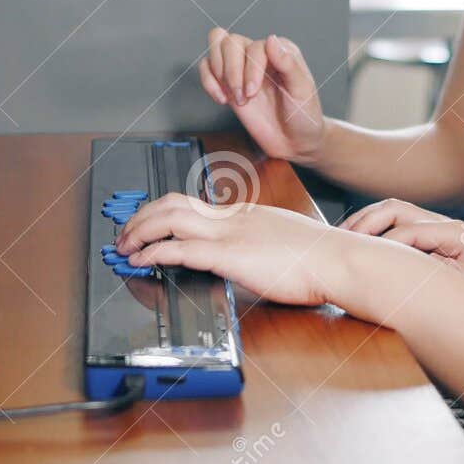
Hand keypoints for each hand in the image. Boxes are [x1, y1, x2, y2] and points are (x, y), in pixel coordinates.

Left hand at [117, 194, 347, 307]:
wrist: (339, 259)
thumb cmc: (322, 257)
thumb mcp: (285, 241)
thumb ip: (262, 244)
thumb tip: (251, 257)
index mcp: (246, 215)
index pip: (193, 204)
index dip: (162, 211)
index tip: (148, 224)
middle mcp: (233, 218)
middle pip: (173, 203)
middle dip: (141, 216)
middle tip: (125, 234)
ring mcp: (231, 234)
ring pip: (169, 218)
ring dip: (139, 230)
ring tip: (123, 245)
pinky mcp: (230, 256)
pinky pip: (181, 248)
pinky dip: (153, 252)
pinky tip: (141, 260)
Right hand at [200, 29, 325, 163]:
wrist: (294, 141)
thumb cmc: (304, 116)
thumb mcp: (302, 91)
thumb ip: (288, 64)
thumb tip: (271, 39)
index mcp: (281, 51)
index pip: (255, 46)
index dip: (250, 68)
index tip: (253, 91)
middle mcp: (260, 54)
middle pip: (230, 42)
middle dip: (232, 72)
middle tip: (243, 97)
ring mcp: (242, 67)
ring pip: (216, 47)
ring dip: (219, 74)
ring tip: (235, 98)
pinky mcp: (229, 82)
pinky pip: (206, 67)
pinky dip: (208, 82)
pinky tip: (222, 98)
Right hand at [340, 198, 463, 297]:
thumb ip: (445, 280)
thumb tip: (409, 275)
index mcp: (455, 233)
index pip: (409, 230)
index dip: (384, 245)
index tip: (361, 263)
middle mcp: (441, 223)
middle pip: (394, 209)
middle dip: (365, 223)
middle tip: (339, 244)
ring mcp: (431, 226)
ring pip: (389, 212)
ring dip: (362, 223)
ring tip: (338, 242)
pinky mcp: (424, 235)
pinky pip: (391, 224)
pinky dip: (369, 230)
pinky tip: (352, 245)